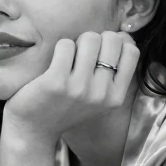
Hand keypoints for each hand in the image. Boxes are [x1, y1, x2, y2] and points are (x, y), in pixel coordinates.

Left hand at [3, 31, 138, 142]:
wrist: (33, 130)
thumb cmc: (64, 107)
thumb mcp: (98, 98)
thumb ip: (113, 73)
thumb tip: (123, 35)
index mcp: (115, 97)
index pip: (132, 52)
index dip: (117, 42)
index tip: (101, 49)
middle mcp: (101, 94)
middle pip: (111, 40)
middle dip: (95, 39)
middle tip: (81, 53)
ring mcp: (80, 88)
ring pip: (90, 39)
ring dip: (76, 43)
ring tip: (67, 58)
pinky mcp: (57, 82)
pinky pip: (66, 45)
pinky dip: (60, 48)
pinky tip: (55, 63)